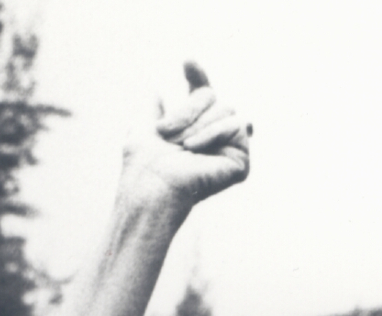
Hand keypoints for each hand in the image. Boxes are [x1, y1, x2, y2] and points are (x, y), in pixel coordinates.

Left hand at [120, 63, 249, 210]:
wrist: (152, 188)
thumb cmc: (142, 166)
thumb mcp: (141, 130)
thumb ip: (149, 110)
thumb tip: (154, 91)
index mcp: (190, 129)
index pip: (201, 94)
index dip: (197, 76)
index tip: (186, 61)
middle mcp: (211, 136)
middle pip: (211, 96)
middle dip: (187, 110)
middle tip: (166, 132)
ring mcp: (228, 148)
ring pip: (225, 108)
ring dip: (197, 125)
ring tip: (182, 147)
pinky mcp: (241, 160)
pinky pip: (237, 125)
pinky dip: (212, 134)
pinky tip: (194, 149)